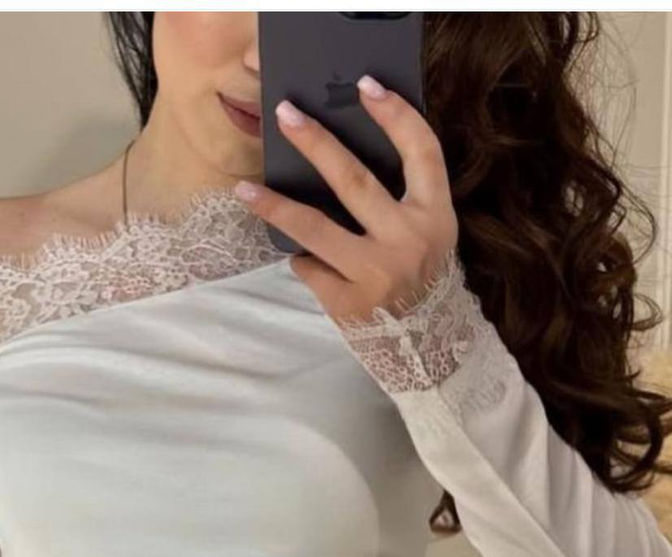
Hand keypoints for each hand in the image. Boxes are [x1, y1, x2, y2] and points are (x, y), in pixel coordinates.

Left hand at [235, 74, 458, 325]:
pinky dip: (304, 261)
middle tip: (285, 115)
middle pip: (354, 180)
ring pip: (315, 228)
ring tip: (243, 189)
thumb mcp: (427, 234)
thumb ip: (399, 199)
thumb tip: (336, 156)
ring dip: (275, 206)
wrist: (423, 347)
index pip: (421, 151)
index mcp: (434, 215)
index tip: (365, 86)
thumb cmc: (418, 277)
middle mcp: (408, 241)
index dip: (395, 115)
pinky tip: (306, 262)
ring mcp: (376, 273)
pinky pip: (310, 267)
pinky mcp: (348, 303)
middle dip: (316, 144)